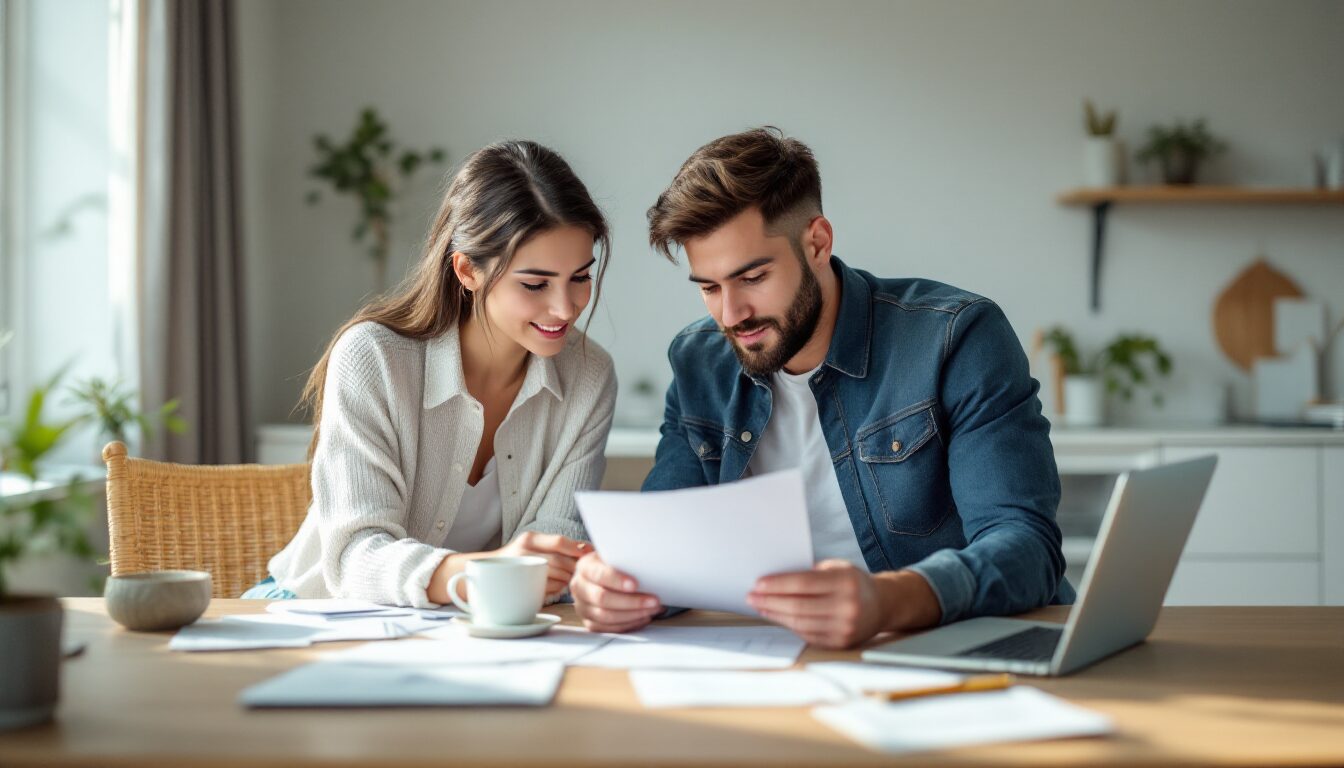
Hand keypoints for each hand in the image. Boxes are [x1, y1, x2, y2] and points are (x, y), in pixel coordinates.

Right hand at [495, 532, 588, 598]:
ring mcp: (522, 573)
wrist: (490, 573)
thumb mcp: (534, 544)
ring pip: (559, 576)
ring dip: (568, 578)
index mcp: (529, 539)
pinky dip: (560, 587)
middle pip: (561, 561)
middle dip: (575, 566)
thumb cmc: (521, 557)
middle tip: (580, 568)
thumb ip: (558, 544)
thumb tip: (588, 548)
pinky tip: (556, 584)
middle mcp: (523, 554)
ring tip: (567, 576)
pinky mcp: (524, 590)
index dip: (577, 548)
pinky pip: (552, 589)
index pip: (559, 542)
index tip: (590, 552)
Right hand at [569, 552, 661, 632]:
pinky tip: (643, 617)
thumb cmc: (615, 564)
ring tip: (652, 609)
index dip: (617, 580)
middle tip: (653, 600)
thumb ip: (625, 560)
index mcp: (584, 567)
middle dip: (631, 601)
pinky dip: (629, 624)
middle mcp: (579, 588)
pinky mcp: (590, 622)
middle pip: (602, 599)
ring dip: (634, 614)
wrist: (605, 575)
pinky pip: (609, 629)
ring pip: (606, 617)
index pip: (598, 575)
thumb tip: (647, 567)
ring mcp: (582, 607)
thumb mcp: (617, 555)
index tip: (635, 584)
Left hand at [747, 559, 890, 648]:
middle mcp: (847, 606)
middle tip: (751, 596)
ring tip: (760, 606)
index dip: (777, 584)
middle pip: (798, 606)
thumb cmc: (852, 582)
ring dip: (775, 614)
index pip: (803, 583)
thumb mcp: (837, 567)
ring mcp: (845, 627)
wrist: (882, 606)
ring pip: (800, 623)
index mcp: (845, 582)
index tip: (758, 583)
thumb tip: (773, 580)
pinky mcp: (840, 643)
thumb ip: (810, 573)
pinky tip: (777, 616)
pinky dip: (789, 625)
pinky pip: (807, 634)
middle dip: (770, 601)